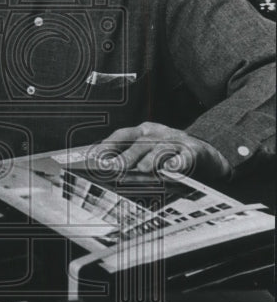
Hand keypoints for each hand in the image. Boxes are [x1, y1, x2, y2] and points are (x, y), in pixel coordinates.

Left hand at [95, 122, 230, 179]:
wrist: (207, 157)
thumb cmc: (171, 156)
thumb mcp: (149, 152)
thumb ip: (130, 158)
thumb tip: (106, 169)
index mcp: (146, 131)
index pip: (124, 135)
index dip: (108, 144)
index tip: (94, 157)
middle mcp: (160, 134)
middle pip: (141, 143)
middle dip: (126, 156)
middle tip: (113, 168)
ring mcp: (178, 142)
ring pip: (162, 149)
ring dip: (151, 159)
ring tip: (142, 169)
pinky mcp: (194, 153)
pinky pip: (184, 158)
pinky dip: (177, 163)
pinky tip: (171, 169)